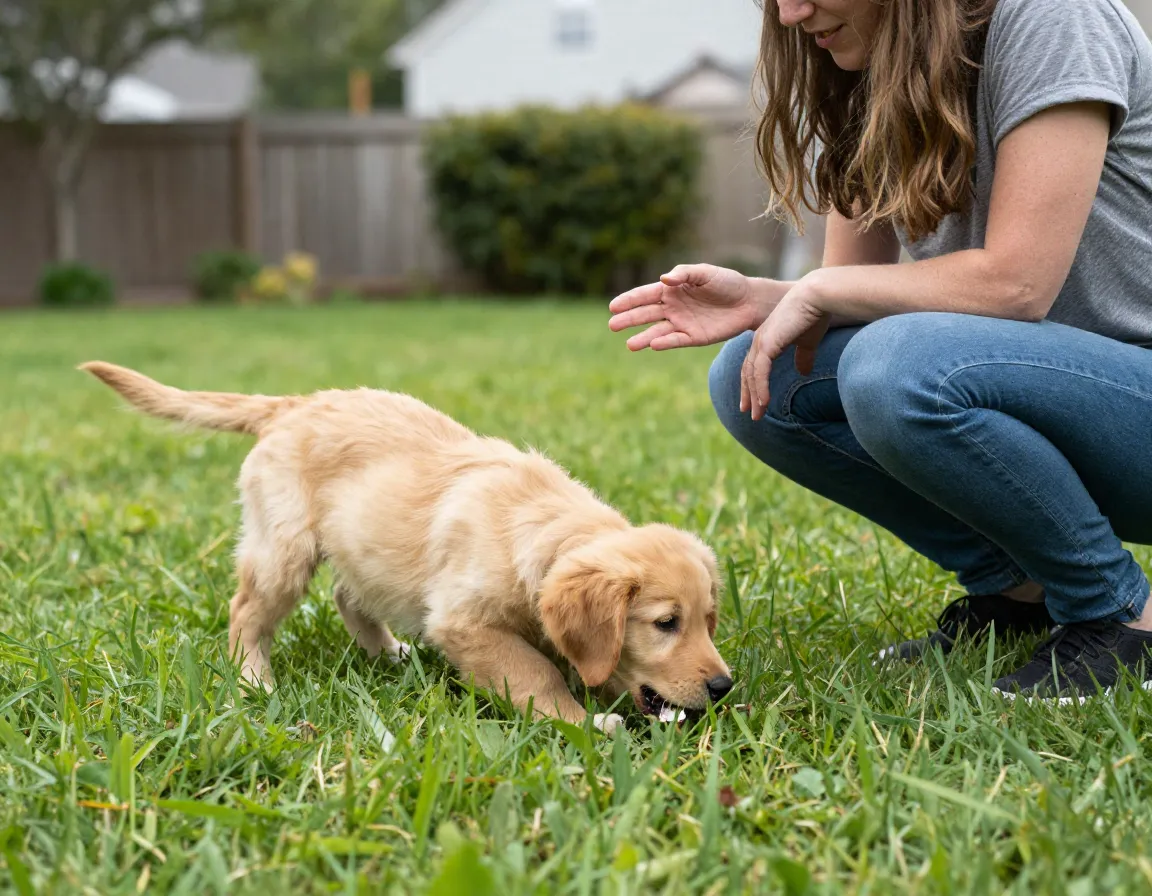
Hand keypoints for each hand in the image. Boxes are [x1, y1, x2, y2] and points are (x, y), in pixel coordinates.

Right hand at [608, 264, 779, 350]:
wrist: (749, 301)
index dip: (629, 300)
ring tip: (629, 345)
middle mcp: (672, 307)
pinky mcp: (693, 337)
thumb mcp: (706, 273)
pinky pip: (676, 340)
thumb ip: (684, 274)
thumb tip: (664, 279)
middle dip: (629, 319)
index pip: (645, 295)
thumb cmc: (726, 283)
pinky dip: (665, 342)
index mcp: (671, 289)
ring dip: (643, 337)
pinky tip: (653, 344)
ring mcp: (681, 323)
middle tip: (612, 325)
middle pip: (645, 314)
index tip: (613, 306)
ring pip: (656, 331)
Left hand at [740, 279, 831, 420]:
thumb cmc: (815, 315)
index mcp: (767, 339)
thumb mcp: (808, 342)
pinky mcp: (768, 343)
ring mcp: (762, 341)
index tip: (754, 402)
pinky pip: (760, 371)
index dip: (753, 384)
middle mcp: (760, 340)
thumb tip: (804, 371)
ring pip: (752, 374)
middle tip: (749, 414)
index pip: (754, 366)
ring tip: (757, 415)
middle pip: (748, 372)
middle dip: (748, 394)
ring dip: (754, 396)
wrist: (818, 297)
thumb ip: (803, 356)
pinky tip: (764, 402)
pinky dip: (761, 388)